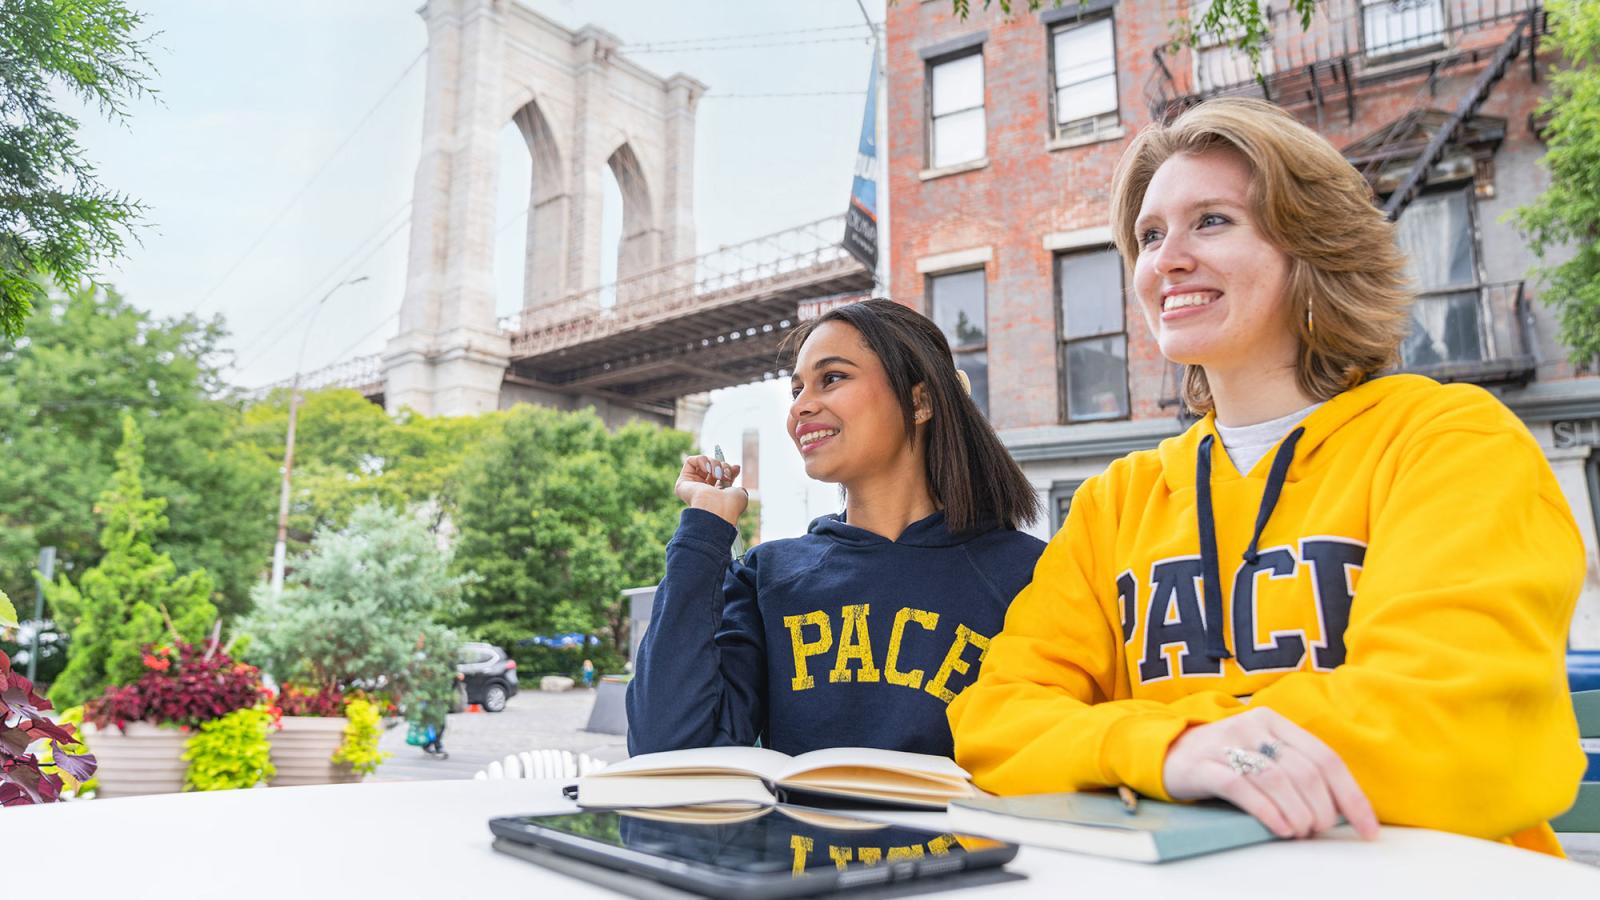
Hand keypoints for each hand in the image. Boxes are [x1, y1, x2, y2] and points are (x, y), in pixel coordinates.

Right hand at [675, 454, 746, 526]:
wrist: (718, 509)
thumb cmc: (730, 505)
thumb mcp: (737, 490)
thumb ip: (734, 478)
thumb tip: (735, 467)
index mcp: (715, 496)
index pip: (720, 475)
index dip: (728, 469)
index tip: (735, 469)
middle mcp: (702, 492)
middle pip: (711, 467)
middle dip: (722, 465)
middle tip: (725, 474)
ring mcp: (691, 487)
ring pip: (702, 463)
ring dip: (714, 463)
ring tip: (717, 474)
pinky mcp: (682, 483)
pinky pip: (690, 461)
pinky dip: (702, 460)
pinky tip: (707, 470)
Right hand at [1161, 707, 1379, 840]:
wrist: (1165, 752)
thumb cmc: (1223, 761)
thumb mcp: (1261, 754)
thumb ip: (1295, 771)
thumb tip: (1342, 811)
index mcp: (1275, 722)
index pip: (1326, 759)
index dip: (1352, 797)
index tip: (1368, 831)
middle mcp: (1253, 726)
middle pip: (1304, 770)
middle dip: (1322, 809)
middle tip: (1318, 831)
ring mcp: (1226, 742)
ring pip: (1276, 778)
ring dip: (1297, 813)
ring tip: (1300, 833)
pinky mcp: (1203, 764)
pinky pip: (1241, 786)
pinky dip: (1267, 811)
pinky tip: (1279, 828)